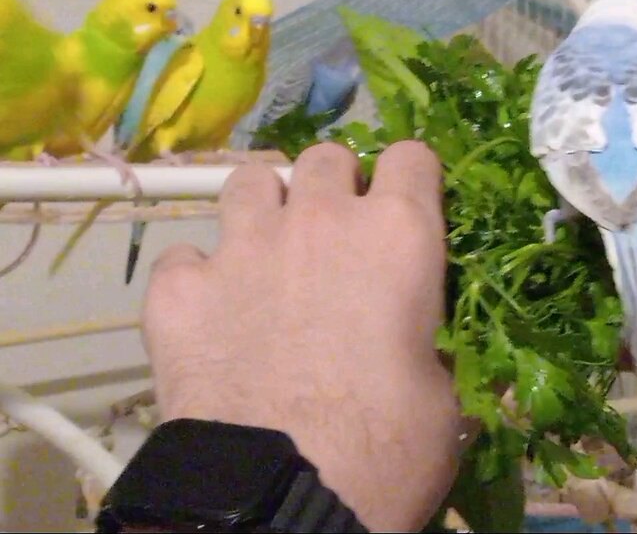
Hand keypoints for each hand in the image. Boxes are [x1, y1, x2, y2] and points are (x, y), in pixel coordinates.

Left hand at [140, 141, 462, 531]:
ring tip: (269, 254)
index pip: (411, 155)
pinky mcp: (178, 289)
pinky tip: (211, 313)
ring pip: (249, 180)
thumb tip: (429, 354)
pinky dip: (200, 276)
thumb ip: (434, 348)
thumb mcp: (445, 397)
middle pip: (327, 156)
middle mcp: (320, 220)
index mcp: (400, 235)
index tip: (409, 212)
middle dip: (336, 186)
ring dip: (265, 207)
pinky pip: (185, 255)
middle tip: (338, 237)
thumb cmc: (386, 449)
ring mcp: (242, 247)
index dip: (411, 181)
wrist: (278, 494)